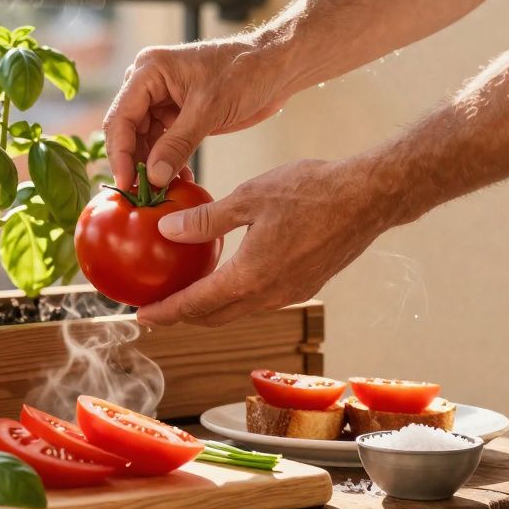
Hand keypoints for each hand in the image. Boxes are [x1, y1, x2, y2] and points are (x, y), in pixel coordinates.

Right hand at [104, 35, 295, 188]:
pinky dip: (168, 163)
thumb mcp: (209, 109)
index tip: (126, 183)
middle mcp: (148, 84)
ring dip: (152, 166)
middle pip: (127, 131)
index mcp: (149, 71)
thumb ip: (177, 144)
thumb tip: (153, 177)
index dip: (120, 154)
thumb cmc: (245, 72)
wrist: (276, 67)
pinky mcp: (177, 114)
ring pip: (144, 141)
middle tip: (143, 194)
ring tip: (164, 190)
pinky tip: (178, 180)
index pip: (121, 118)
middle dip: (135, 162)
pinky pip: (163, 143)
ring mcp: (162, 100)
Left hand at [135, 158, 403, 325]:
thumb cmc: (311, 191)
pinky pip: (259, 300)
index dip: (165, 313)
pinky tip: (227, 277)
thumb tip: (167, 230)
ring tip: (186, 295)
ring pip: (239, 310)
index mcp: (251, 277)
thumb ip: (206, 220)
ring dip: (210, 308)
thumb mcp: (249, 197)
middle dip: (183, 317)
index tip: (139, 317)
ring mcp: (290, 293)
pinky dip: (235, 296)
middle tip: (156, 310)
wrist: (369, 197)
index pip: (196, 305)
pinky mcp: (305, 285)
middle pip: (215, 317)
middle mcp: (270, 295)